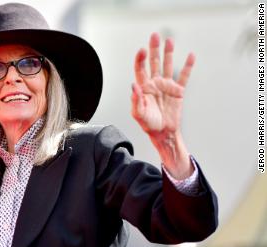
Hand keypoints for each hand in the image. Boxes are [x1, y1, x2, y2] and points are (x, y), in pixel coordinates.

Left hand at [131, 32, 194, 178]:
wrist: (163, 134)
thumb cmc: (148, 125)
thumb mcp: (138, 114)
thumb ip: (136, 100)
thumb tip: (133, 85)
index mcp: (143, 87)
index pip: (140, 69)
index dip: (140, 59)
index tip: (142, 50)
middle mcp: (154, 83)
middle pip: (154, 62)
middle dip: (154, 49)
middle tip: (155, 36)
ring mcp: (166, 86)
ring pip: (167, 66)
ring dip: (168, 53)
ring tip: (170, 40)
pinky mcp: (178, 91)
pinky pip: (184, 76)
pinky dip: (188, 66)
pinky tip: (190, 56)